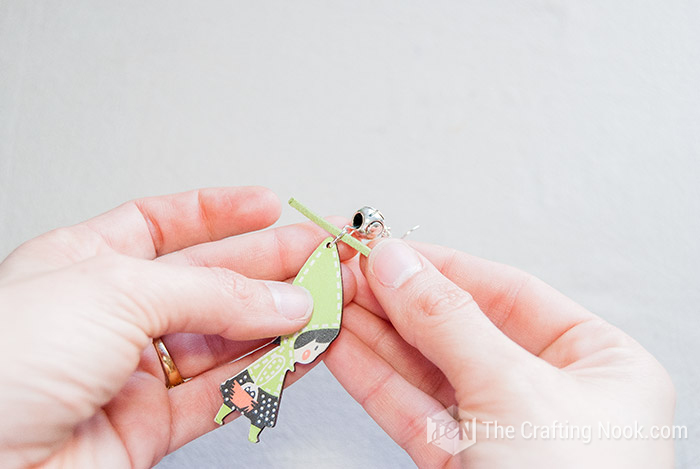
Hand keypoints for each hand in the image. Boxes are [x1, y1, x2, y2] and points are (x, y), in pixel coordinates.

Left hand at [0, 187, 355, 468]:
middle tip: (316, 257)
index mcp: (84, 262)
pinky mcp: (150, 425)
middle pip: (206, 280)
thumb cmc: (1, 364)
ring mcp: (132, 371)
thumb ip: (210, 294)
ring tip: (324, 305)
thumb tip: (279, 298)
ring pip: (222, 339)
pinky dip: (266, 372)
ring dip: (276, 322)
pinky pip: (221, 392)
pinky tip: (299, 352)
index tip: (266, 205)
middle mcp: (111, 314)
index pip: (162, 224)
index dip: (218, 211)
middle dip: (266, 265)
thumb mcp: (116, 292)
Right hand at [325, 239, 674, 467]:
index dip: (439, 265)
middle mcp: (550, 392)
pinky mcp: (461, 464)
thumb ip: (450, 322)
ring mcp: (501, 430)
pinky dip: (374, 379)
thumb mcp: (516, 392)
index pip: (505, 291)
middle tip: (347, 270)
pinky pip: (412, 410)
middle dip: (398, 299)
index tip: (386, 247)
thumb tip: (400, 263)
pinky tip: (342, 348)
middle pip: (459, 327)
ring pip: (427, 369)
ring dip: (376, 334)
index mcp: (596, 363)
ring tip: (333, 301)